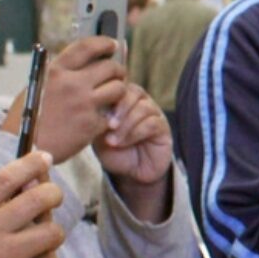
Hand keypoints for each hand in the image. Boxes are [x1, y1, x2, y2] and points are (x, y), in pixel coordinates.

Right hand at [2, 37, 128, 163]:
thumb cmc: (30, 116)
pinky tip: (102, 118)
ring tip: (112, 97)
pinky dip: (110, 116)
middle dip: (118, 71)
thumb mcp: (37, 85)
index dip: (104, 43)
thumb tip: (85, 58)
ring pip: (119, 89)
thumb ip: (60, 72)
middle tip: (117, 76)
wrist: (26, 147)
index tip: (113, 44)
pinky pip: (113, 114)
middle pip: (110, 67)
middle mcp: (72, 84)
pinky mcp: (93, 124)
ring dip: (119, 92)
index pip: (87, 46)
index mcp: (56, 71)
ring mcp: (84, 104)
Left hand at [93, 83, 173, 220]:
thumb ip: (98, 118)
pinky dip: (134, 133)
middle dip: (119, 109)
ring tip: (112, 140)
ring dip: (126, 124)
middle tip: (108, 125)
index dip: (108, 94)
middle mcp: (140, 102)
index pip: (118, 85)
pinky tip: (122, 143)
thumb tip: (95, 105)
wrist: (130, 173)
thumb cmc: (112, 151)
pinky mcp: (163, 128)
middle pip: (133, 92)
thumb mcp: (98, 133)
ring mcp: (154, 114)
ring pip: (143, 108)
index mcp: (122, 98)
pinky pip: (151, 123)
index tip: (95, 111)